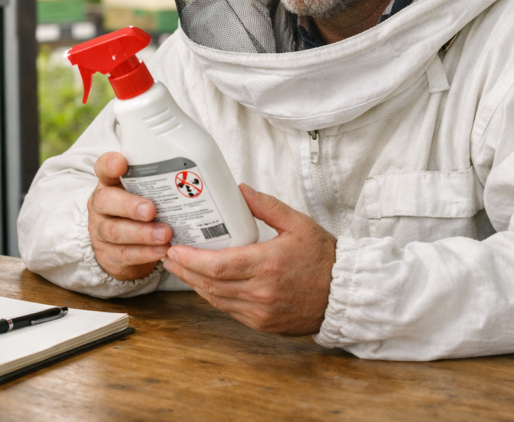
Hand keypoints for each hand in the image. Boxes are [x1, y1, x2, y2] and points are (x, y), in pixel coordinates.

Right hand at [88, 152, 172, 280]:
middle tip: (151, 210)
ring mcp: (100, 232)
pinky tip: (161, 250)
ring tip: (164, 234)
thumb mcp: (144, 195)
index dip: (109, 164)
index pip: (103, 168)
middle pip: (106, 201)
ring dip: (142, 233)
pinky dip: (145, 253)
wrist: (126, 249)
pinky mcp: (107, 255)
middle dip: (130, 205)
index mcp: (109, 184)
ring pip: (115, 231)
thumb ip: (157, 185)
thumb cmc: (140, 213)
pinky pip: (124, 254)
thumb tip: (193, 178)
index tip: (121, 163)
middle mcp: (100, 206)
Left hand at [163, 184, 336, 335]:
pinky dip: (213, 296)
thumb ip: (267, 206)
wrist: (344, 293)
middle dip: (185, 271)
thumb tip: (240, 190)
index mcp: (268, 264)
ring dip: (195, 284)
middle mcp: (262, 291)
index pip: (217, 265)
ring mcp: (261, 312)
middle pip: (210, 284)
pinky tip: (205, 283)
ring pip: (216, 299)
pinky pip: (229, 310)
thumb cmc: (323, 257)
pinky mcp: (263, 324)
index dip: (190, 259)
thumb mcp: (298, 223)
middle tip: (170, 257)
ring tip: (181, 268)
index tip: (175, 250)